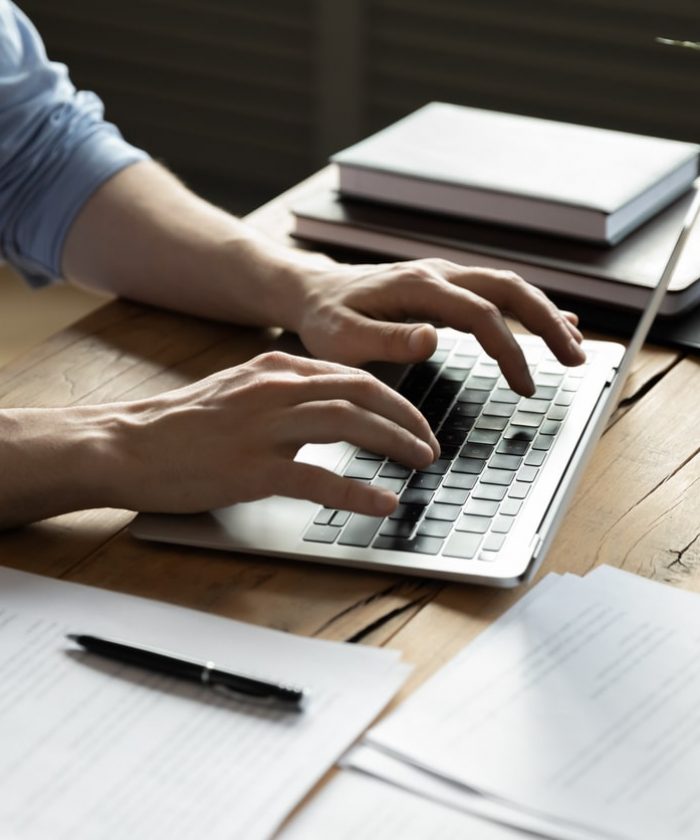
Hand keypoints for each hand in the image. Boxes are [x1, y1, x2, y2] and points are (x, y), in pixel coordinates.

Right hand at [103, 352, 438, 516]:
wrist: (125, 443)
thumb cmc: (180, 424)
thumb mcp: (237, 391)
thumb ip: (283, 394)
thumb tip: (329, 408)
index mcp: (275, 371)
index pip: (352, 376)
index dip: (393, 398)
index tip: (414, 420)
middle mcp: (276, 390)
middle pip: (362, 393)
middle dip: (406, 418)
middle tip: (429, 444)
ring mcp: (264, 428)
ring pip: (349, 424)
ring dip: (394, 443)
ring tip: (421, 463)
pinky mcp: (251, 468)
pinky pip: (318, 478)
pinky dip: (357, 491)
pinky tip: (383, 503)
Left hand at [295, 258, 584, 395]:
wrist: (312, 291)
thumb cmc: (324, 320)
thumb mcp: (343, 339)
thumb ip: (386, 340)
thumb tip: (432, 339)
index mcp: (417, 286)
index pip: (481, 314)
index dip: (510, 350)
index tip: (526, 386)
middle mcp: (437, 273)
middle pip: (509, 289)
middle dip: (547, 323)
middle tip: (576, 359)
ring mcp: (443, 276)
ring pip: (508, 286)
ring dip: (544, 314)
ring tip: (573, 347)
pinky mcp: (443, 286)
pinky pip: (495, 292)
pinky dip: (526, 308)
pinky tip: (552, 321)